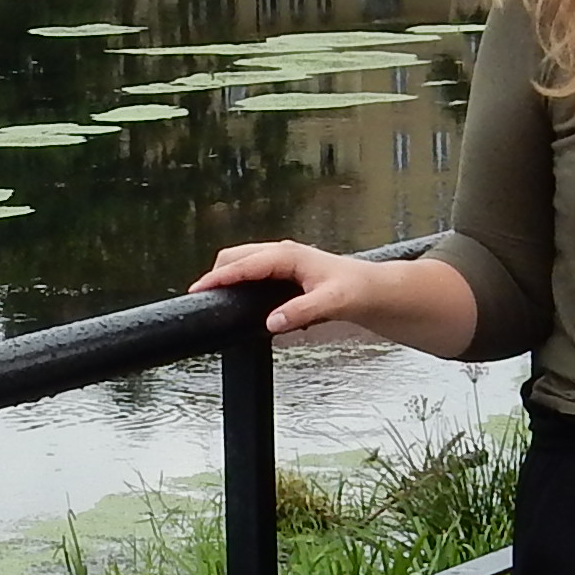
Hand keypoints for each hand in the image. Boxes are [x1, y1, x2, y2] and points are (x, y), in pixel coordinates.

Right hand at [194, 240, 398, 342]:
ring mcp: (283, 260)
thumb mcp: (331, 303)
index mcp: (288, 256)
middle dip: (217, 272)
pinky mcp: (285, 270)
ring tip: (212, 296)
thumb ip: (300, 312)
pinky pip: (253, 270)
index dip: (219, 277)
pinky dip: (239, 278)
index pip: (245, 265)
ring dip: (227, 274)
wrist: (375, 289)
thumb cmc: (357, 291)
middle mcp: (283, 253)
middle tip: (200, 296)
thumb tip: (270, 322)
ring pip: (243, 261)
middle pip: (236, 256)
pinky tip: (237, 295)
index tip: (199, 289)